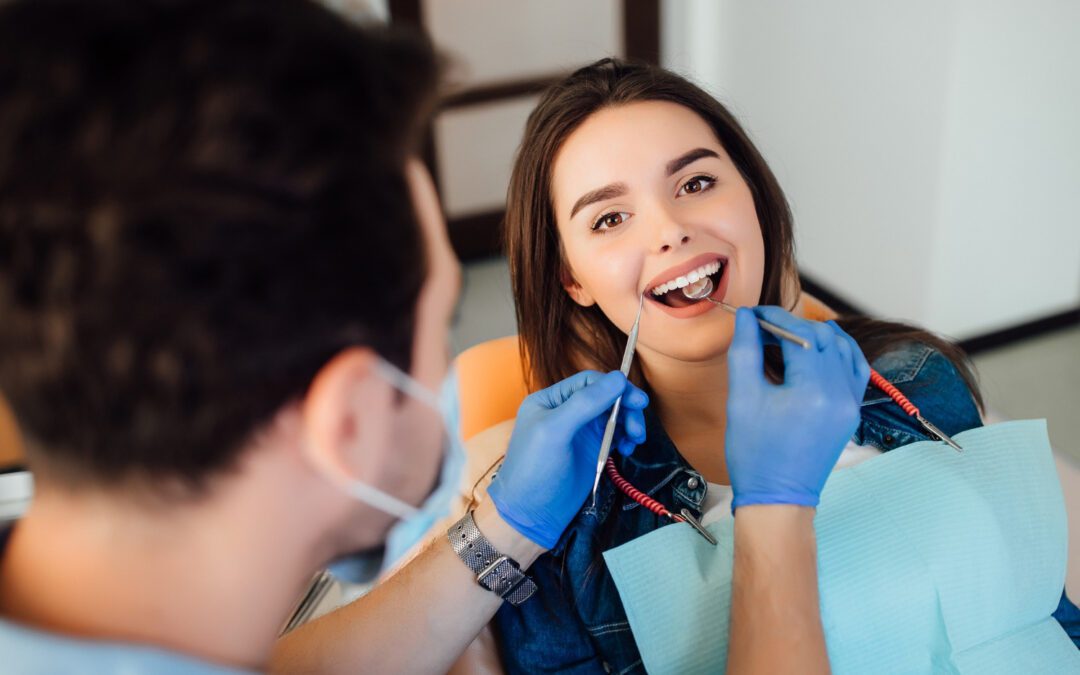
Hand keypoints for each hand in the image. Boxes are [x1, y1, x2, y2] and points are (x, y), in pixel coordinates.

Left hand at [489, 370, 648, 548]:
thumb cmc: (534, 470)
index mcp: (551, 400)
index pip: (589, 381)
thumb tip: (618, 378)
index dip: (615, 387)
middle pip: (606, 397)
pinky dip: (626, 438)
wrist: (531, 515)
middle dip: (626, 408)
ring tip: (635, 439)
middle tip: (638, 427)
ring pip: (614, 416)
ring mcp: (580, 432)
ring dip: (629, 423)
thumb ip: (585, 403)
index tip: (637, 401)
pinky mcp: (592, 451)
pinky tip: (627, 449)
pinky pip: (616, 435)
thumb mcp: (555, 430)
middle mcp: (566, 411)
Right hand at [725, 307, 869, 509]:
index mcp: (812, 390)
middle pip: (822, 336)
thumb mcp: (742, 399)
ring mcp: (851, 403)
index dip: (774, 318)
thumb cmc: (755, 454)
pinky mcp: (852, 411)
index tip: (753, 316)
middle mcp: (840, 393)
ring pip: (842, 347)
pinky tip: (817, 350)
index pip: (799, 334)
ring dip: (815, 335)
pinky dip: (837, 352)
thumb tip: (747, 318)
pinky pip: (854, 367)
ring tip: (786, 339)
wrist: (778, 497)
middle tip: (763, 328)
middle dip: (792, 325)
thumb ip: (745, 351)